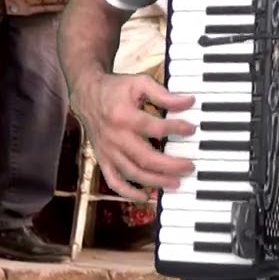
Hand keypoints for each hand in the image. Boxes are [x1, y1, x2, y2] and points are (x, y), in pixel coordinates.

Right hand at [70, 72, 196, 199]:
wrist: (86, 94)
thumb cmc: (116, 89)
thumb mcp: (140, 83)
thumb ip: (163, 94)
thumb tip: (188, 102)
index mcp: (125, 117)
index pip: (155, 128)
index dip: (176, 129)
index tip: (192, 129)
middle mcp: (115, 137)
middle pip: (145, 158)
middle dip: (170, 166)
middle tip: (189, 167)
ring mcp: (108, 151)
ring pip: (132, 173)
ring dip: (155, 181)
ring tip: (175, 183)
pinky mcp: (102, 159)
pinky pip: (113, 181)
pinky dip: (128, 192)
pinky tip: (145, 196)